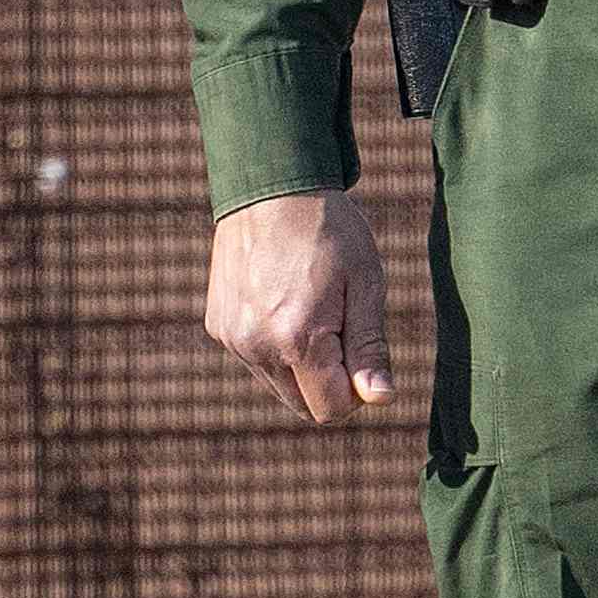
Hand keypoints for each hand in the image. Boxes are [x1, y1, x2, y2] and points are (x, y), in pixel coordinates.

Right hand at [201, 187, 393, 421]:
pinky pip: (254, 359)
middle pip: (302, 406)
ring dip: (300, 365)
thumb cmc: (329, 232)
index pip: (331, 410)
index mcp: (298, 339)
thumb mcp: (365, 286)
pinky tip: (281, 300)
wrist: (271, 186)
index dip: (357, 392)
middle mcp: (256, 346)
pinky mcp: (218, 325)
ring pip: (277, 385)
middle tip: (340, 327)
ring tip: (310, 309)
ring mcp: (232, 337)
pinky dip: (273, 345)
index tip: (363, 351)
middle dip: (328, 382)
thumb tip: (379, 399)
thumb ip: (370, 349)